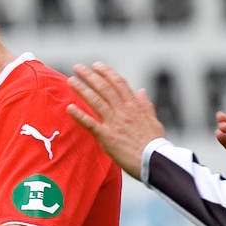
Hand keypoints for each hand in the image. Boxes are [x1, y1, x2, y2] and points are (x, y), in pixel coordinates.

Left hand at [65, 63, 164, 178]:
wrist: (155, 161)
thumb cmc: (155, 144)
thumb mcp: (153, 120)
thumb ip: (145, 105)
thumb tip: (141, 91)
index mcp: (135, 106)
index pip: (119, 83)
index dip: (107, 73)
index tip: (96, 65)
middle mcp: (124, 111)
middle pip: (104, 88)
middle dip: (90, 76)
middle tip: (77, 67)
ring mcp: (115, 123)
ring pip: (96, 101)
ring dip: (82, 89)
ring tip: (71, 81)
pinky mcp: (107, 137)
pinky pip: (90, 124)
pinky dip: (79, 115)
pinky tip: (69, 108)